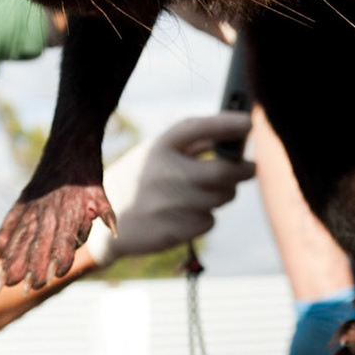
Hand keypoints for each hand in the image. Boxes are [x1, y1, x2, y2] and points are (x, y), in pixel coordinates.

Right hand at [85, 112, 255, 266]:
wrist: (103, 223)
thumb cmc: (140, 179)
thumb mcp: (157, 153)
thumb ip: (195, 143)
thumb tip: (238, 135)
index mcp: (159, 147)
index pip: (197, 128)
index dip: (226, 124)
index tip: (248, 124)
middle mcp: (165, 172)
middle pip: (225, 171)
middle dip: (244, 170)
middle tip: (250, 167)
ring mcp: (170, 204)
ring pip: (221, 197)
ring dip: (221, 194)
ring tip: (201, 191)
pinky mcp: (175, 230)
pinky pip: (209, 220)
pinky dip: (204, 217)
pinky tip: (183, 214)